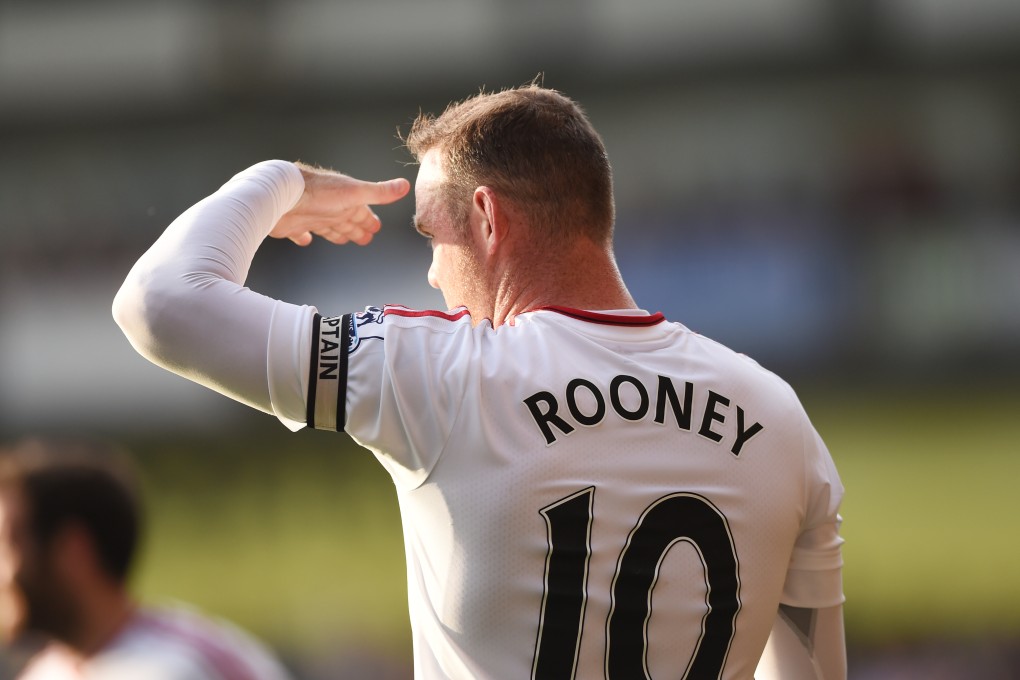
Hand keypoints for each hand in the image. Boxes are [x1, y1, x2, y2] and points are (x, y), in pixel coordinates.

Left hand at [271, 162, 410, 245]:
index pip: (362, 211)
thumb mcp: (355, 193)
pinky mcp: (293, 225)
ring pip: (328, 227)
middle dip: (356, 228)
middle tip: (366, 238)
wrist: (282, 195)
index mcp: (345, 200)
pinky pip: (301, 233)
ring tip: (343, 239)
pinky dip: (304, 237)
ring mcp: (311, 215)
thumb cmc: (318, 192)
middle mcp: (329, 207)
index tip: (376, 227)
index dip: (369, 220)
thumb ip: (379, 192)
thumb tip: (404, 185)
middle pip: (346, 220)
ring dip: (336, 232)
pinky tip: (306, 240)